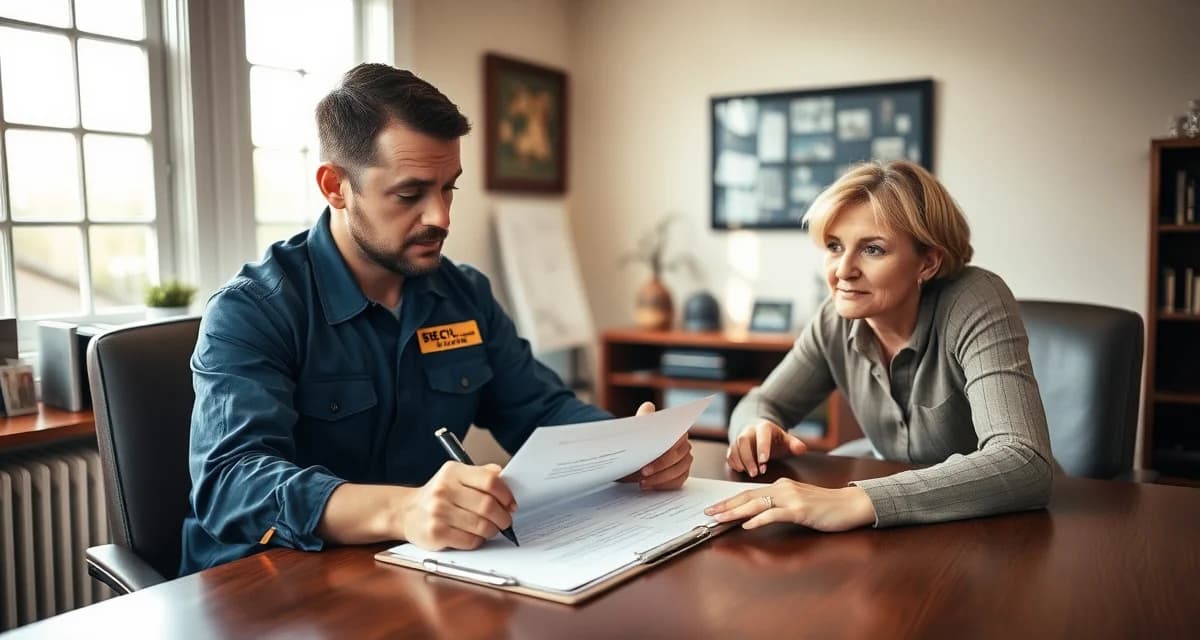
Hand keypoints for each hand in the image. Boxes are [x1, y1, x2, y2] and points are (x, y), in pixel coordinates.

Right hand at [399, 461, 516, 550]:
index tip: (511, 503)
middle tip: (505, 520)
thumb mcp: (457, 477)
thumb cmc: (438, 496)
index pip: (490, 480)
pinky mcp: (435, 533)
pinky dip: (478, 540)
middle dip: (503, 517)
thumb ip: (482, 474)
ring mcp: (438, 512)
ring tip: (490, 528)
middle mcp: (444, 490)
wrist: (406, 512)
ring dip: (492, 530)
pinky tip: (474, 536)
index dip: (506, 494)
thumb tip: (508, 479)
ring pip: (481, 526)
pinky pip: (470, 541)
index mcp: (453, 472)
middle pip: (488, 505)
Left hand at [619, 402, 692, 489]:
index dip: (664, 450)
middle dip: (660, 466)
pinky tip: (649, 486)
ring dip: (660, 478)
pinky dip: (663, 485)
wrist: (633, 455)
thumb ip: (644, 417)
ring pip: (679, 471)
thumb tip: (648, 407)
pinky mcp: (681, 474)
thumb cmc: (637, 439)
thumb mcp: (637, 427)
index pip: (677, 439)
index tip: (649, 456)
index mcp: (677, 430)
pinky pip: (678, 482)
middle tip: (643, 472)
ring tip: (643, 481)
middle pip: (678, 457)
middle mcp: (684, 445)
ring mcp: (685, 461)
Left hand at [704, 479, 874, 531]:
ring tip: (719, 519)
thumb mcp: (798, 502)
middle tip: (708, 513)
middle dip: (725, 505)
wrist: (850, 504)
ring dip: (735, 512)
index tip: (714, 508)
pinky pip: (774, 514)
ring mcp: (791, 498)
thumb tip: (756, 515)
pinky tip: (747, 525)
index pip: (749, 493)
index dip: (730, 501)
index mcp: (781, 486)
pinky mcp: (800, 510)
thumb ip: (779, 505)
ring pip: (756, 504)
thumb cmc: (826, 506)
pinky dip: (758, 519)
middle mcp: (783, 488)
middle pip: (747, 496)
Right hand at [727, 419, 807, 476]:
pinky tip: (741, 470)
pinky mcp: (733, 447)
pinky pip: (729, 454)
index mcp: (763, 427)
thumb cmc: (774, 438)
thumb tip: (801, 449)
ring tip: (751, 473)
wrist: (759, 430)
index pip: (762, 434)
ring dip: (740, 462)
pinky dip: (733, 463)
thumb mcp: (786, 439)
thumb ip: (794, 444)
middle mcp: (749, 430)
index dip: (762, 447)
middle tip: (756, 473)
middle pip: (743, 440)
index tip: (764, 461)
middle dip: (748, 458)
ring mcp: (739, 438)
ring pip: (734, 447)